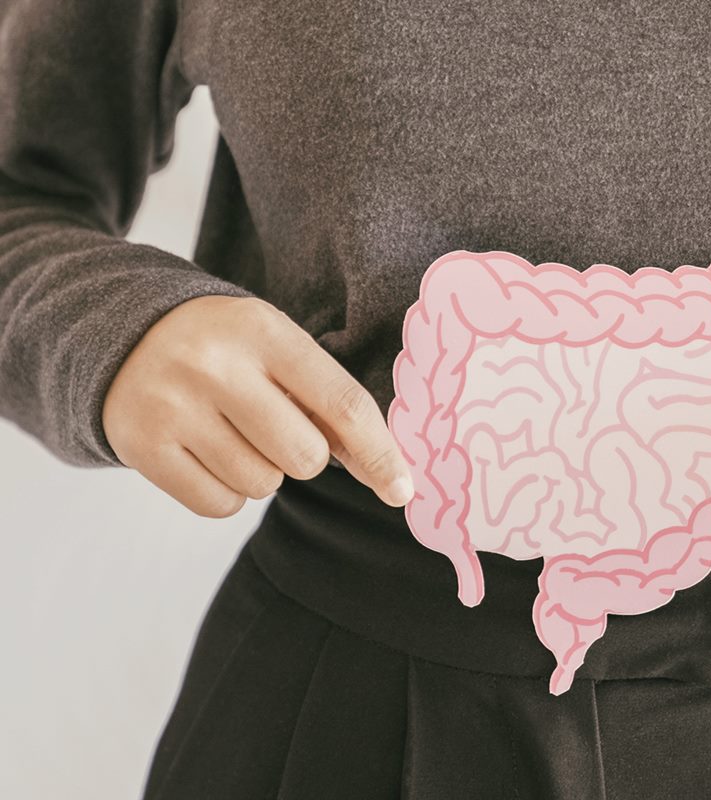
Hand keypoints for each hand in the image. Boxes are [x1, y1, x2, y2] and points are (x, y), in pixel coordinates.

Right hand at [102, 295, 412, 516]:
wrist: (125, 336)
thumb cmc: (228, 350)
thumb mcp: (278, 349)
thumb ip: (330, 403)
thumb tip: (389, 475)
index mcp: (263, 331)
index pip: (342, 404)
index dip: (380, 453)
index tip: (403, 490)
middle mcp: (215, 365)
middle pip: (305, 457)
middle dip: (305, 455)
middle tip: (275, 426)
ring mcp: (173, 407)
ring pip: (263, 485)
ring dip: (263, 472)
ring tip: (234, 432)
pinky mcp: (142, 447)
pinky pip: (221, 505)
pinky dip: (227, 491)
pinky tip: (208, 453)